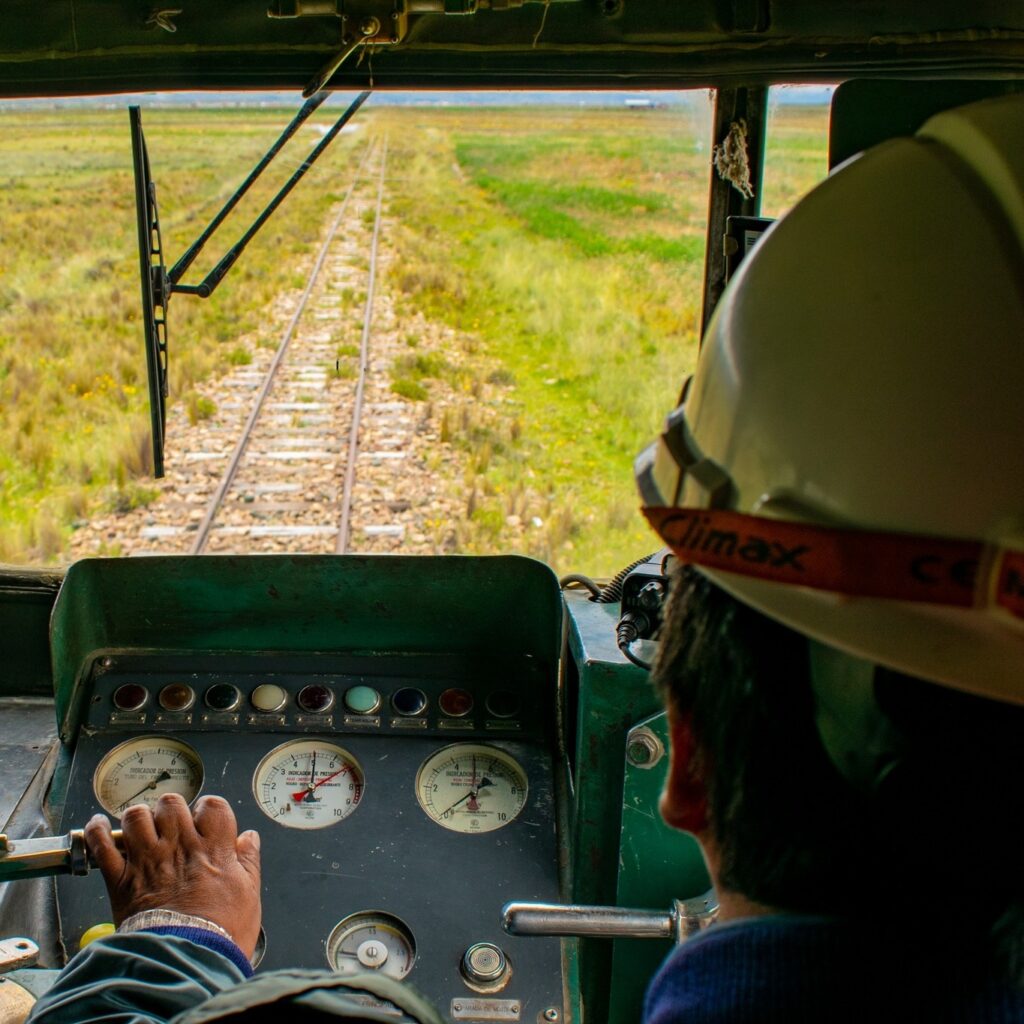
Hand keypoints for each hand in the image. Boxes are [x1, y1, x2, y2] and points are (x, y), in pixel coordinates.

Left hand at [85, 793, 261, 957]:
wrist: (184, 962)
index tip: (207, 822)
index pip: (212, 805)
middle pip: (171, 803)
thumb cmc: (220, 933)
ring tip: (144, 830)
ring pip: (137, 816)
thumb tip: (250, 838)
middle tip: (174, 826)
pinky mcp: (120, 881)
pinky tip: (100, 826)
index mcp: (213, 848)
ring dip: (140, 818)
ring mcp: (147, 861)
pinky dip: (98, 831)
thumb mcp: (249, 895)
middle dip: (172, 810)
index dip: (209, 809)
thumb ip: (249, 861)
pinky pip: (102, 845)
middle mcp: (179, 847)